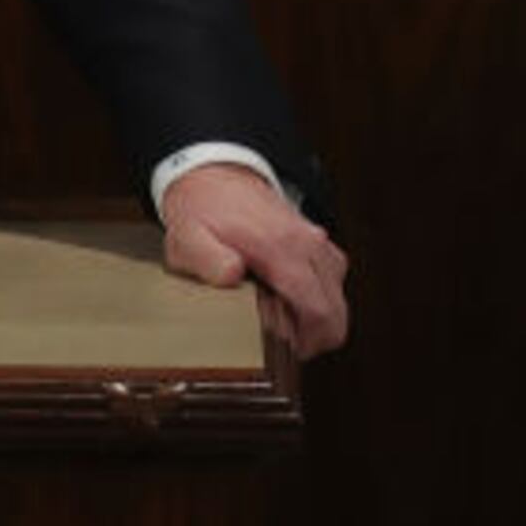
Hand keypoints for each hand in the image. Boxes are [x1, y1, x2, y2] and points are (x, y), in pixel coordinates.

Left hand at [159, 162, 350, 357]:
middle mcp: (309, 244)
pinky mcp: (318, 243)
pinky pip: (333, 284)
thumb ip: (207, 259)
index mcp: (281, 247)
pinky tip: (285, 300)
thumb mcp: (187, 237)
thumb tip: (232, 274)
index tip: (280, 352)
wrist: (214, 174)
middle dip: (313, 338)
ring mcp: (318, 242)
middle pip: (337, 314)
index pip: (318, 310)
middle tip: (277, 343)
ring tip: (276, 318)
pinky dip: (317, 301)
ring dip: (316, 320)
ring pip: (338, 301)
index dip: (305, 342)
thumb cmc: (201, 210)